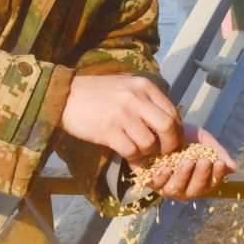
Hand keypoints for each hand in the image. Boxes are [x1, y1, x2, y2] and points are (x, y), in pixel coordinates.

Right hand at [61, 73, 184, 161]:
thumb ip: (146, 103)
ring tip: (137, 149)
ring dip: (146, 152)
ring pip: (149, 143)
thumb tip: (167, 126)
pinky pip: (130, 150)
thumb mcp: (126, 88)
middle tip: (165, 153)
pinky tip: (126, 153)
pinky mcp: (108, 130)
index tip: (175, 142)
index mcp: (144, 86)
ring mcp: (122, 114)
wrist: (65, 96)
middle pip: (168, 127)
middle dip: (171, 145)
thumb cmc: (97, 94)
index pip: (172, 112)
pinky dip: (132, 156)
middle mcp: (136, 98)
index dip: (178, 132)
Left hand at [132, 125, 237, 200]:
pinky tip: (166, 166)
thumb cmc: (183, 135)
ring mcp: (167, 186)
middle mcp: (185, 187)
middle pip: (195, 189)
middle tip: (204, 161)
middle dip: (200, 176)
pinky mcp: (150, 181)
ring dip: (183, 176)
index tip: (219, 163)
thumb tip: (233, 168)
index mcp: (200, 179)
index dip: (216, 175)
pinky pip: (156, 183)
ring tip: (186, 162)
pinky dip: (161, 176)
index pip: (212, 183)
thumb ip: (218, 152)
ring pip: (176, 189)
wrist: (158, 125)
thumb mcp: (203, 140)